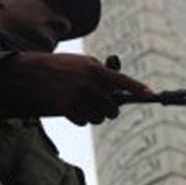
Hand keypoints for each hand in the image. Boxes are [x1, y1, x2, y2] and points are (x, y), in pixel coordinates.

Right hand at [12, 52, 151, 125]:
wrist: (33, 72)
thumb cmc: (62, 66)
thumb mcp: (84, 62)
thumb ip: (103, 71)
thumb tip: (120, 86)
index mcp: (96, 70)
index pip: (122, 81)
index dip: (138, 88)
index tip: (152, 94)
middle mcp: (89, 85)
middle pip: (112, 108)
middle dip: (109, 109)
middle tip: (102, 105)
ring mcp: (78, 98)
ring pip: (98, 118)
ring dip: (95, 116)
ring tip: (86, 106)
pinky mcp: (66, 109)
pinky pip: (83, 122)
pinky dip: (81, 118)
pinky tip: (73, 109)